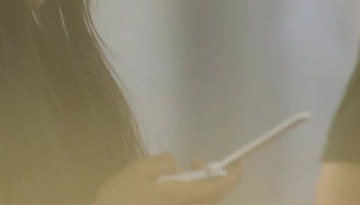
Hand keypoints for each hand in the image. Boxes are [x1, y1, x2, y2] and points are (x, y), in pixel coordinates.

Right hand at [93, 153, 240, 204]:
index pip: (220, 187)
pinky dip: (181, 193)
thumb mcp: (135, 172)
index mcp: (182, 196)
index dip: (235, 173)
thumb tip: (173, 162)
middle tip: (193, 160)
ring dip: (193, 185)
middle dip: (208, 175)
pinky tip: (163, 187)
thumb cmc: (120, 201)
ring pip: (197, 201)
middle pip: (210, 195)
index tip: (239, 159)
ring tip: (174, 173)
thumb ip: (159, 163)